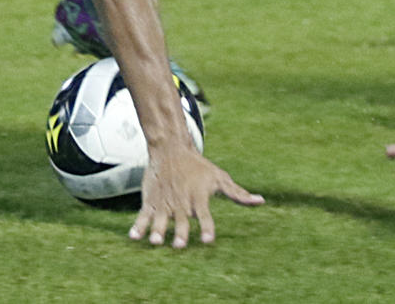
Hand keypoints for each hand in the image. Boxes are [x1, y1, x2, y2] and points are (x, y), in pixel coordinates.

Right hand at [130, 146, 263, 247]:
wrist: (171, 148)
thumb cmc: (199, 167)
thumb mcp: (220, 178)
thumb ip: (238, 194)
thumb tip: (261, 202)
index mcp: (199, 197)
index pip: (204, 215)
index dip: (206, 227)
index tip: (207, 240)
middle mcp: (182, 201)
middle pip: (181, 220)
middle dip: (180, 232)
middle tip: (179, 245)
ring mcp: (165, 202)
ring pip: (160, 220)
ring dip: (157, 231)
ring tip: (155, 241)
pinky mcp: (151, 202)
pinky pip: (143, 216)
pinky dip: (138, 226)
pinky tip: (134, 238)